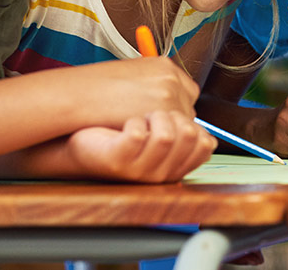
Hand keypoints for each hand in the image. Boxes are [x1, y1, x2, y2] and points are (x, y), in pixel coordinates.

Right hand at [64, 58, 201, 127]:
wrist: (81, 95)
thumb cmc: (99, 89)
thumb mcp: (130, 77)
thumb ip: (151, 85)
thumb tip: (166, 103)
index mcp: (163, 64)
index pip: (187, 89)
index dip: (176, 104)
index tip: (162, 115)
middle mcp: (171, 76)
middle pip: (188, 105)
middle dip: (175, 118)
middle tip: (154, 128)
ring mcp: (169, 92)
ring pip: (182, 122)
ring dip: (168, 129)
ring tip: (145, 132)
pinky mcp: (163, 110)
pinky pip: (172, 131)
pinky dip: (160, 136)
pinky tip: (143, 136)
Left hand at [65, 110, 216, 182]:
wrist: (81, 146)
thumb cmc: (121, 137)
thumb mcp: (158, 137)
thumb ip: (182, 133)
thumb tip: (202, 125)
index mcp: (175, 167)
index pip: (205, 146)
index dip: (194, 123)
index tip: (175, 118)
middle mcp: (161, 174)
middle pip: (189, 136)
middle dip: (173, 114)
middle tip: (155, 114)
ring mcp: (139, 171)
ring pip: (165, 135)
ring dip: (152, 115)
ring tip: (141, 118)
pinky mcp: (118, 163)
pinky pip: (137, 134)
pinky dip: (132, 120)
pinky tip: (125, 124)